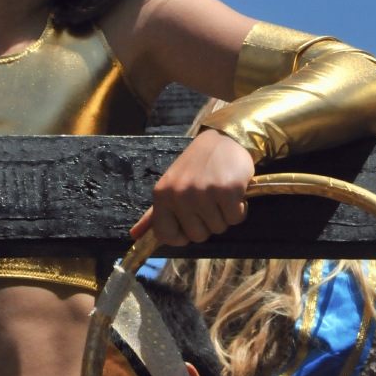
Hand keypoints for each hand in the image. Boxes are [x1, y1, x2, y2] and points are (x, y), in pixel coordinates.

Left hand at [130, 127, 255, 246]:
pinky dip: (240, 208)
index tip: (192, 222)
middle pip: (197, 236)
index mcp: (162, 195)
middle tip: (209, 199)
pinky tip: (234, 190)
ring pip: (218, 228)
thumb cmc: (196, 166)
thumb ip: (155, 214)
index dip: (182, 236)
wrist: (223, 139)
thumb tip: (135, 236)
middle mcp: (179, 195)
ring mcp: (203, 193)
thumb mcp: (171, 186)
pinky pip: (236, 218)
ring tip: (220, 192)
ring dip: (224, 214)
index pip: (166, 236)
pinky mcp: (226, 190)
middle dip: (208, 222)